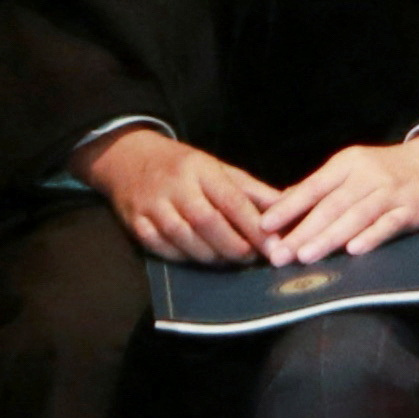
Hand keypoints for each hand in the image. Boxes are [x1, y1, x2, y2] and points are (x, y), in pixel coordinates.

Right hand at [86, 128, 276, 264]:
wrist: (128, 158)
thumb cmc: (184, 167)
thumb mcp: (219, 169)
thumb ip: (252, 191)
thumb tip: (290, 207)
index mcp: (201, 169)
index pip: (231, 200)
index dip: (254, 227)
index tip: (274, 247)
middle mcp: (176, 186)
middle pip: (207, 222)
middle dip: (233, 245)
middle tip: (251, 257)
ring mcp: (152, 205)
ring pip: (184, 238)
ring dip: (210, 255)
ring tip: (228, 260)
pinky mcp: (135, 222)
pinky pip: (162, 248)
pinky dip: (183, 258)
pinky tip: (199, 258)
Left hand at [258, 130, 418, 263]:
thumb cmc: (386, 171)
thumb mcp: (352, 169)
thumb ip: (320, 187)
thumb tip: (281, 204)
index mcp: (347, 163)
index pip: (313, 186)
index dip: (288, 206)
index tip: (265, 225)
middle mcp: (367, 175)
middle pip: (331, 205)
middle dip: (303, 231)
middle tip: (280, 253)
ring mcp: (390, 192)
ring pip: (356, 216)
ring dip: (330, 237)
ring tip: (306, 256)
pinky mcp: (411, 209)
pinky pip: (388, 224)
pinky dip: (372, 236)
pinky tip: (354, 250)